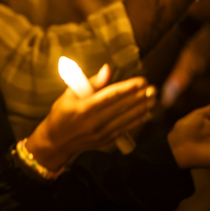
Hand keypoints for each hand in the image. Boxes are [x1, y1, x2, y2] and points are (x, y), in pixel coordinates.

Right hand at [27, 65, 156, 170]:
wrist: (55, 141)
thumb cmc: (61, 113)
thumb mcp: (69, 94)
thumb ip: (91, 83)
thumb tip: (107, 69)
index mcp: (84, 108)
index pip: (110, 96)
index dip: (127, 88)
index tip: (141, 81)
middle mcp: (93, 122)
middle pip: (121, 108)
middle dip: (139, 97)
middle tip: (154, 89)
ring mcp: (100, 133)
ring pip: (125, 119)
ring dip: (141, 109)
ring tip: (153, 99)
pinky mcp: (105, 141)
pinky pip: (123, 129)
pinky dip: (135, 121)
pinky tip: (145, 113)